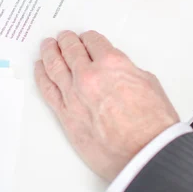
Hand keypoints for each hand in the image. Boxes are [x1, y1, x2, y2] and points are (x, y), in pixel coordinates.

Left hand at [34, 30, 179, 180]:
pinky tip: (40, 68)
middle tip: (63, 37)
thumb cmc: (152, 124)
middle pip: (71, 50)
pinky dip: (41, 75)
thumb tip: (117, 71)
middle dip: (66, 41)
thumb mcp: (148, 83)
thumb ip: (127, 71)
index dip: (89, 38)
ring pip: (54, 65)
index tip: (86, 38)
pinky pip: (47, 89)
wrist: (144, 154)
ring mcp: (74, 95)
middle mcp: (89, 75)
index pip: (93, 42)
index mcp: (112, 63)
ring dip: (50, 52)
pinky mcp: (65, 114)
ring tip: (47, 46)